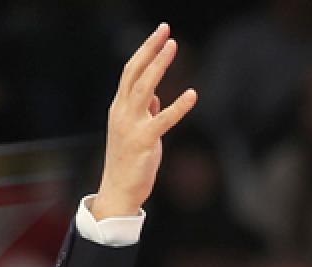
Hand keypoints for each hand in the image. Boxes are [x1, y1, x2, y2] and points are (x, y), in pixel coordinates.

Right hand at [92, 23, 197, 219]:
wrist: (118, 191)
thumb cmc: (129, 161)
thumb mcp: (135, 131)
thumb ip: (145, 111)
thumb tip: (157, 97)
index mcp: (119, 107)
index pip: (131, 71)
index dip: (145, 50)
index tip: (160, 33)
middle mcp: (121, 112)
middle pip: (135, 72)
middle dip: (150, 49)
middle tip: (165, 29)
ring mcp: (131, 126)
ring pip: (144, 88)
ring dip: (159, 65)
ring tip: (173, 46)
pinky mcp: (144, 142)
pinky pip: (163, 120)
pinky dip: (179, 106)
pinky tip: (193, 94)